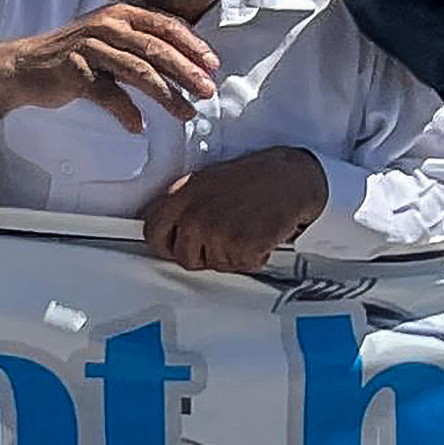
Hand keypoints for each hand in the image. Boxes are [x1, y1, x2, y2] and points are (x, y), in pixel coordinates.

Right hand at [0, 0, 225, 124]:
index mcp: (119, 14)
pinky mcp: (74, 71)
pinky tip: (138, 126)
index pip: (166, 25)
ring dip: (167, 95)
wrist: (23, 67)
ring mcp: (89, 47)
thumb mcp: (110, 41)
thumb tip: (188, 65)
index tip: (213, 65)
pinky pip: (108, 95)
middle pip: (157, 48)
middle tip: (208, 91)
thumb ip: (142, 45)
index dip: (193, 45)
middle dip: (187, 72)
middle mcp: (106, 25)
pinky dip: (126, 113)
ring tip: (186, 114)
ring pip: (138, 71)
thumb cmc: (74, 55)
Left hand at [141, 144, 329, 276]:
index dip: (166, 246)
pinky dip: (255, 257)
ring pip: (216, 265)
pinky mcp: (241, 247)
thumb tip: (173, 229)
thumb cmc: (253, 177)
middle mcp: (194, 215)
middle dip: (204, 255)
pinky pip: (242, 266)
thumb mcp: (205, 182)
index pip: (153, 233)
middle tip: (226, 238)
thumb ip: (184, 206)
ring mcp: (216, 232)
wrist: (290, 178)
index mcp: (180, 196)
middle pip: (184, 258)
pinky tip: (260, 235)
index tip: (176, 248)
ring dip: (233, 255)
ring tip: (246, 228)